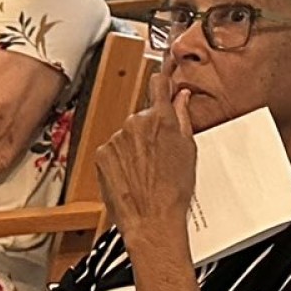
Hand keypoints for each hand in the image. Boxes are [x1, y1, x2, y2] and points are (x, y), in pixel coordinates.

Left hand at [97, 63, 196, 242]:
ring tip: (146, 169)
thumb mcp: (188, 149)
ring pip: (127, 133)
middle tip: (161, 151)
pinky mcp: (102, 154)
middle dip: (150, 127)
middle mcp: (136, 123)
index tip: (163, 71)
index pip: (158, 83)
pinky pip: (113, 148)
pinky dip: (120, 158)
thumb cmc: (173, 191)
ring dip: (134, 145)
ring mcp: (116, 138)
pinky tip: (132, 174)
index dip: (162, 77)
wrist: (151, 219)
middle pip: (143, 115)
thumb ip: (182, 117)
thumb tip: (181, 99)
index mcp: (162, 118)